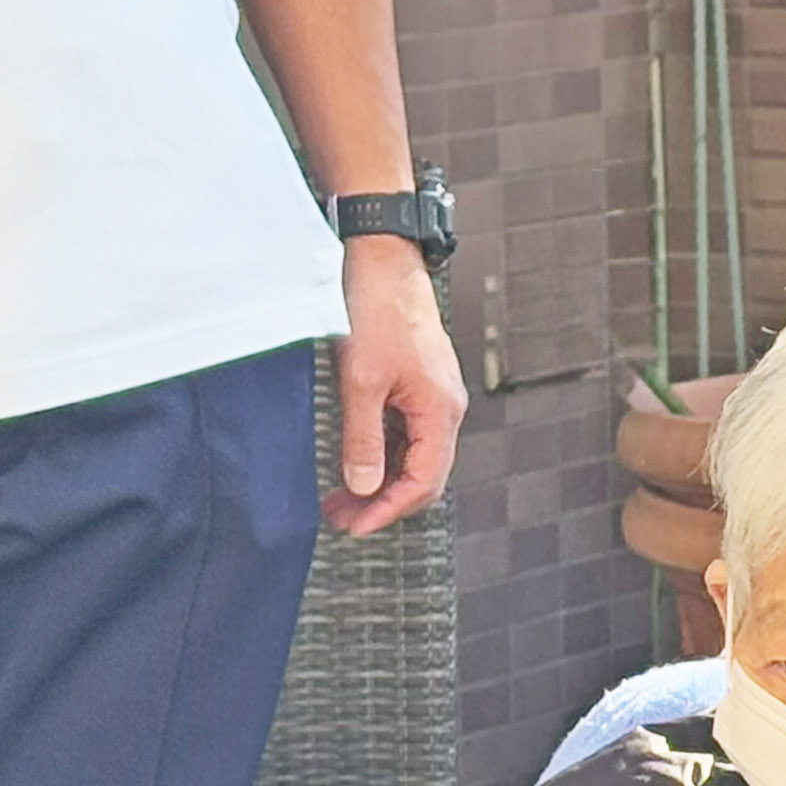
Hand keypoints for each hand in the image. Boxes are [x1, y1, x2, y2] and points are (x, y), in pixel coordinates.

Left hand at [326, 238, 468, 534]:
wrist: (382, 259)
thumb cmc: (375, 311)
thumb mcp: (360, 381)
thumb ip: (362, 439)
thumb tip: (363, 486)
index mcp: (439, 411)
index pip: (422, 483)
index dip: (388, 511)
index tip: (354, 526)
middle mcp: (445, 407)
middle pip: (423, 476)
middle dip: (382, 502)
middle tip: (340, 516)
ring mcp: (434, 396)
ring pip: (414, 457)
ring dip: (380, 479)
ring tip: (340, 494)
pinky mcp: (419, 384)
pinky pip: (408, 434)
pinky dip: (383, 454)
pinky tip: (356, 458)